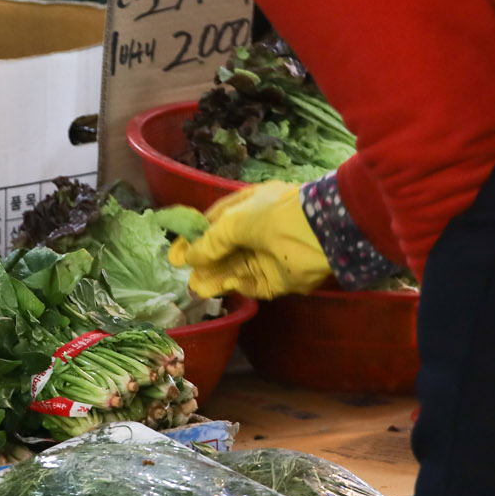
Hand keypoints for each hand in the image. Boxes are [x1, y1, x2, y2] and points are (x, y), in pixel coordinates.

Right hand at [168, 182, 330, 300]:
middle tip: (186, 275)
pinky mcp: (281, 277)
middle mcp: (259, 230)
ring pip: (237, 268)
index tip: (175, 256)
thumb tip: (187, 256)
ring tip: (197, 287)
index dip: (194, 239)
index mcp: (249, 208)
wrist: (319, 233)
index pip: (215, 225)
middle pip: (226, 250)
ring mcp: (270, 255)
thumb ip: (208, 242)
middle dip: (205, 262)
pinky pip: (255, 283)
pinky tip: (224, 285)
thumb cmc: (272, 216)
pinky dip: (239, 285)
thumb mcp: (231, 222)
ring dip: (217, 277)